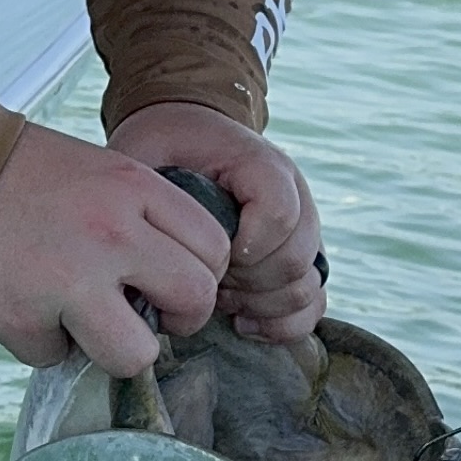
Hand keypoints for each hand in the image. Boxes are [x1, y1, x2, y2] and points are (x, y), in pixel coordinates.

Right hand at [0, 119, 231, 372]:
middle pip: (195, 299)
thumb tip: (166, 276)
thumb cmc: (14, 173)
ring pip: (135, 354)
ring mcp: (69, 282)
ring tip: (91, 330)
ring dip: (119, 351)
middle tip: (153, 319)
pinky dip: (42, 342)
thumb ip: (138, 215)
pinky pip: (57, 357)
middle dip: (183, 321)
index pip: (214, 247)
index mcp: (134, 189)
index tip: (176, 284)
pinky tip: (22, 306)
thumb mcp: (95, 171)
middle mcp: (113, 234)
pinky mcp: (25, 321)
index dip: (203, 275)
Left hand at [108, 102, 323, 345]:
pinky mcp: (300, 258)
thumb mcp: (147, 154)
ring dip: (259, 304)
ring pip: (306, 286)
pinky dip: (281, 323)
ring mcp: (302, 229)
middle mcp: (294, 195)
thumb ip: (149, 193)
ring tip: (219, 295)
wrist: (189, 138)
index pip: (279, 214)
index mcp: (261, 164)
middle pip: (293, 260)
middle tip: (205, 277)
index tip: (204, 252)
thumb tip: (147, 250)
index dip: (242, 247)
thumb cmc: (164, 149)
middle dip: (244, 282)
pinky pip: (313, 304)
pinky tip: (242, 320)